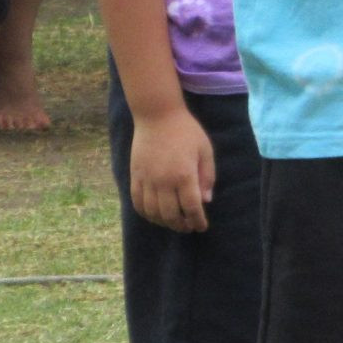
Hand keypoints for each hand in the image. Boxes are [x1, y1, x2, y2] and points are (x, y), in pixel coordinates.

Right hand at [130, 104, 216, 231]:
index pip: (191, 207)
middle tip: (188, 227)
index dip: (197, 221)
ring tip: (173, 223)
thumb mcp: (205, 151)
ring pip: (152, 212)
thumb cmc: (186, 131)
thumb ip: (207, 176)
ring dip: (163, 222)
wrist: (157, 115)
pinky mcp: (135, 175)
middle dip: (181, 225)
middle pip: (170, 214)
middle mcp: (163, 180)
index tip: (202, 227)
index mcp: (184, 174)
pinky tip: (155, 215)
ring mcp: (147, 179)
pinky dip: (146, 213)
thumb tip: (206, 201)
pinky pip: (137, 202)